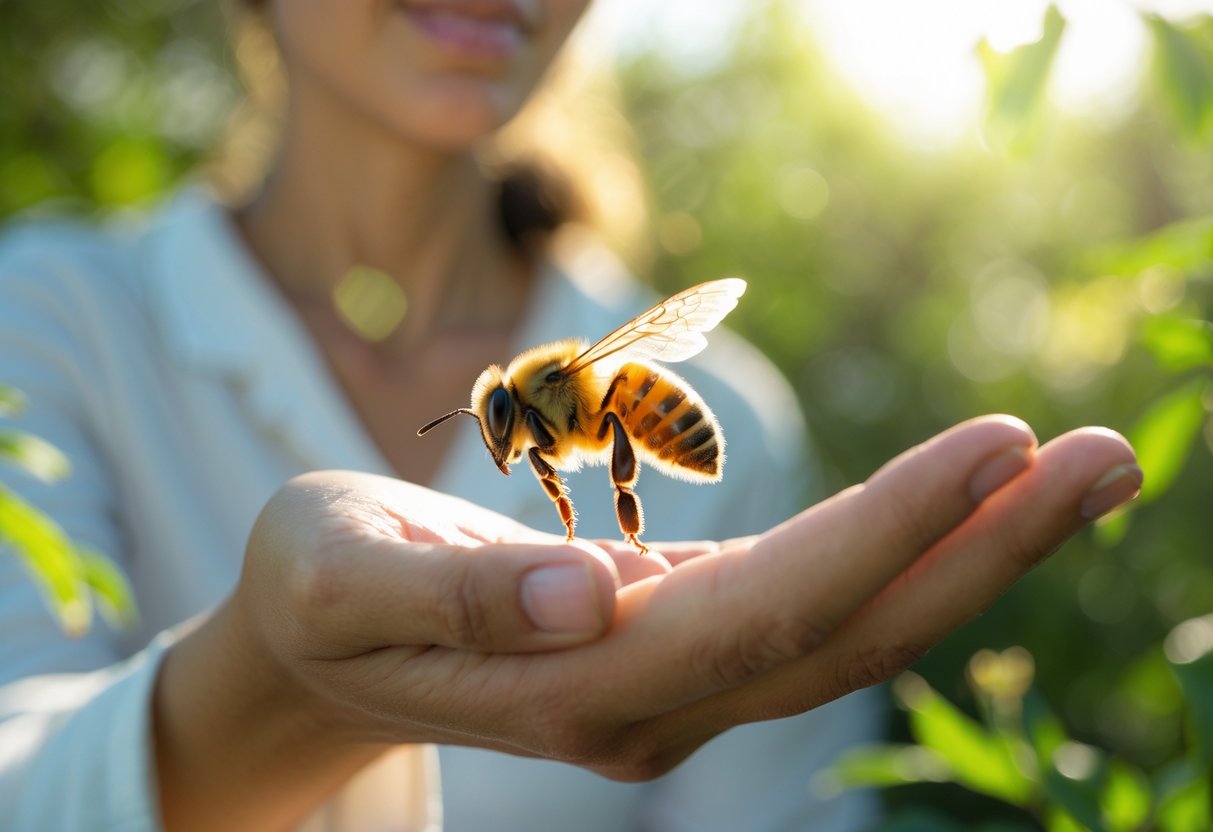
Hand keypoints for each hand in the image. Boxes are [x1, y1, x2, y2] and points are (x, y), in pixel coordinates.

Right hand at [154, 415, 1139, 827]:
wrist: (314, 644)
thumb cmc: (316, 591)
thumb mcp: (336, 576)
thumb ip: (446, 598)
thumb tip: (580, 599)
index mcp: (573, 687)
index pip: (763, 618)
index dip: (881, 536)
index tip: (993, 449)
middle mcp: (648, 701)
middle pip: (844, 636)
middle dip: (978, 551)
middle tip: (1107, 459)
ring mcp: (672, 677)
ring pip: (847, 626)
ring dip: (967, 552)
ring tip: (1076, 468)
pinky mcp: (678, 636)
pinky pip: (813, 600)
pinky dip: (899, 549)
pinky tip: (968, 501)